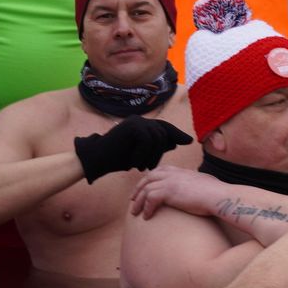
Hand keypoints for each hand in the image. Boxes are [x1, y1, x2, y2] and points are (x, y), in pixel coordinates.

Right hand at [75, 116, 193, 183]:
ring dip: (151, 156)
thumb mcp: (142, 154)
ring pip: (157, 138)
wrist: (98, 159)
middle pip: (163, 133)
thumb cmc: (119, 158)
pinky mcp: (132, 126)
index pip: (164, 127)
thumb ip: (157, 147)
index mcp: (142, 124)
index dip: (177, 134)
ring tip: (141, 167)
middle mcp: (140, 120)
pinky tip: (134, 163)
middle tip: (149, 167)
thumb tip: (175, 142)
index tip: (189, 140)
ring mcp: (135, 121)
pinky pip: (147, 141)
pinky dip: (142, 154)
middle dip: (160, 152)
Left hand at [130, 167, 225, 218]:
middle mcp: (174, 174)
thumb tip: (199, 187)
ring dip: (138, 201)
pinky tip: (146, 217)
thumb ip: (197, 183)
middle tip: (133, 198)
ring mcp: (170, 181)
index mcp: (181, 171)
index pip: (160, 170)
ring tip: (135, 212)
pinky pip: (150, 198)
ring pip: (146, 188)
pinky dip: (146, 208)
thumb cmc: (216, 194)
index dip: (150, 178)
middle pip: (149, 177)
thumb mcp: (205, 183)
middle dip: (139, 187)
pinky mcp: (169, 191)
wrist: (218, 196)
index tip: (145, 187)